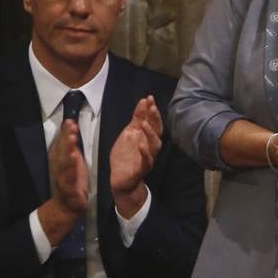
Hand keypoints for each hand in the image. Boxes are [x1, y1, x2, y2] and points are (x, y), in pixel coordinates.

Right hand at [48, 117, 88, 214]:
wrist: (67, 206)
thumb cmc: (73, 181)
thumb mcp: (73, 162)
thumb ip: (71, 147)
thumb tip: (72, 128)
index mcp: (59, 160)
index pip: (61, 144)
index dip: (65, 132)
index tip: (70, 120)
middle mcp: (58, 168)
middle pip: (61, 150)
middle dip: (66, 137)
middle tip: (71, 125)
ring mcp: (62, 178)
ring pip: (63, 162)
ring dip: (67, 150)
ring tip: (72, 138)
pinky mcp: (68, 189)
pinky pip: (69, 177)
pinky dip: (71, 168)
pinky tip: (74, 159)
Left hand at [110, 96, 163, 216]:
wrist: (120, 179)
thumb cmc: (126, 156)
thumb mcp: (128, 134)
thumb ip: (136, 119)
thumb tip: (143, 101)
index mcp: (146, 136)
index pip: (152, 121)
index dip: (152, 110)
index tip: (149, 98)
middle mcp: (151, 146)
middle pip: (157, 131)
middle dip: (155, 119)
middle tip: (152, 107)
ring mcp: (148, 157)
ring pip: (154, 145)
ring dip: (150, 134)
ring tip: (144, 124)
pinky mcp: (142, 169)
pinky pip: (147, 161)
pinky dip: (145, 153)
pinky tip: (141, 145)